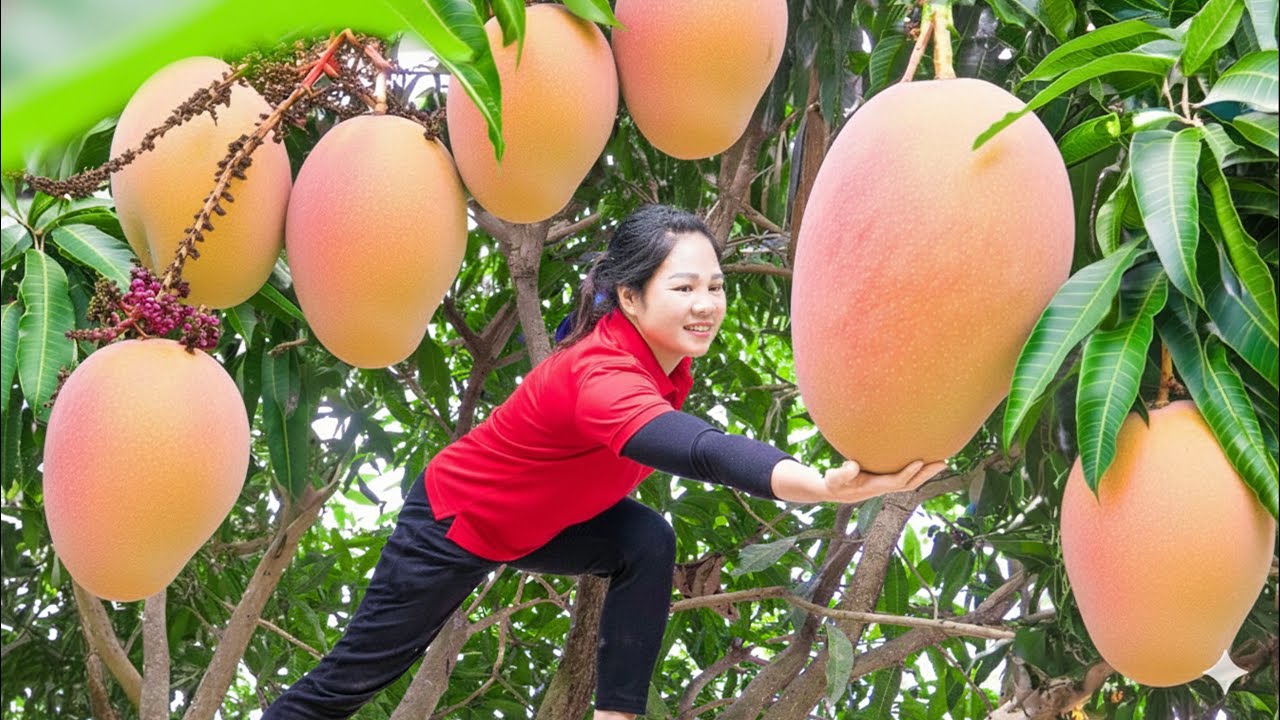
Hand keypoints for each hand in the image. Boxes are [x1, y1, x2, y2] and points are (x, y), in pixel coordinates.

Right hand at [820, 459, 947, 503]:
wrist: (837, 491)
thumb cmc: (835, 482)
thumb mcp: (834, 478)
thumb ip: (843, 473)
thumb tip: (853, 466)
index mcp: (875, 486)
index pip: (896, 481)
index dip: (908, 473)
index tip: (919, 462)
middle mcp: (885, 487)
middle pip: (911, 483)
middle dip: (927, 474)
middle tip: (943, 463)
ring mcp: (888, 485)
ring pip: (912, 482)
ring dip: (928, 474)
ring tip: (943, 462)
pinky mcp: (888, 481)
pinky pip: (908, 477)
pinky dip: (919, 471)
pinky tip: (927, 461)